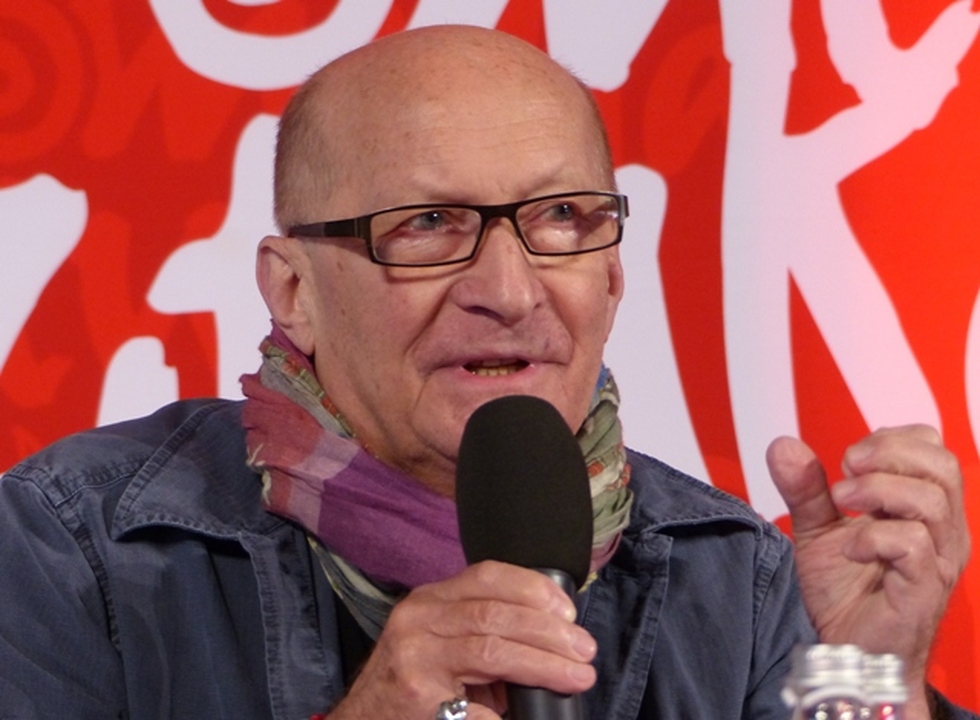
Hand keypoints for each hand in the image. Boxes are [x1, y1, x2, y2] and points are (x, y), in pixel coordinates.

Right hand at [326, 560, 596, 719]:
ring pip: (492, 649)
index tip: (567, 610)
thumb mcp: (440, 644)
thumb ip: (483, 632)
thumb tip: (550, 640)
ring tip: (576, 673)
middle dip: (549, 631)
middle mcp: (418, 621)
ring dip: (544, 662)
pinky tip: (524, 713)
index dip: (534, 588)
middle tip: (583, 649)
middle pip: (496, 613)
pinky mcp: (417, 696)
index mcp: (428, 601)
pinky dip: (507, 710)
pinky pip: (477, 703)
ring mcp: (415, 658)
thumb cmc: (410, 685)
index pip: (486, 575)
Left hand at [767, 425, 969, 716]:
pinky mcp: (925, 589)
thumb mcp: (817, 530)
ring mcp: (938, 559)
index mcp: (924, 508)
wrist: (849, 650)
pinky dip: (874, 536)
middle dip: (888, 454)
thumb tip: (781, 444)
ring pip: (931, 500)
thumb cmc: (846, 591)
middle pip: (943, 465)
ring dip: (876, 490)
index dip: (892, 439)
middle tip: (845, 471)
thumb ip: (804, 488)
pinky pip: (913, 544)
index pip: (934, 448)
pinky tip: (850, 548)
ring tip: (840, 504)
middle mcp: (942, 530)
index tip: (848, 460)